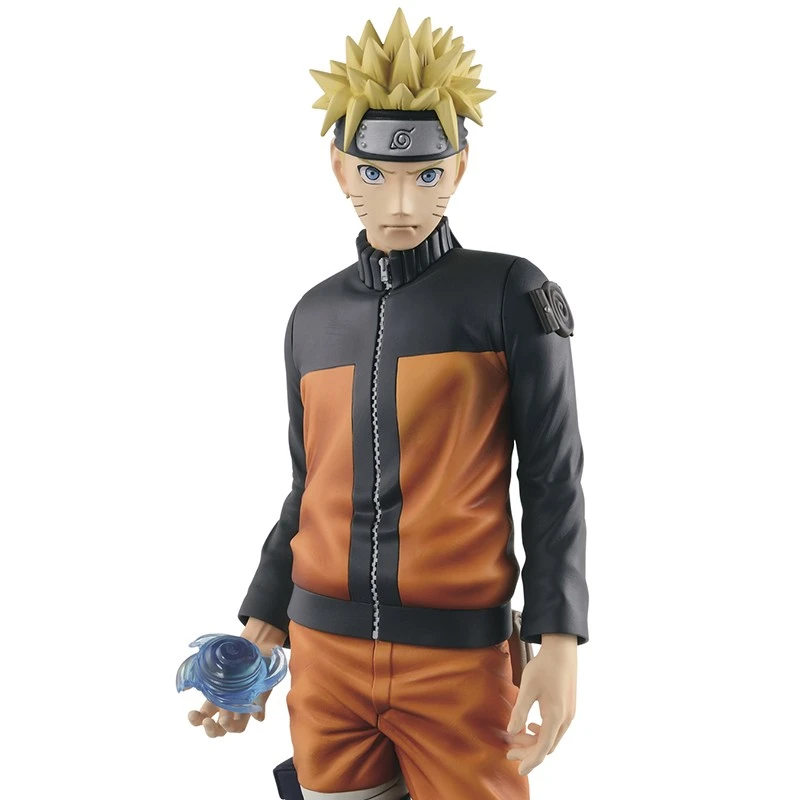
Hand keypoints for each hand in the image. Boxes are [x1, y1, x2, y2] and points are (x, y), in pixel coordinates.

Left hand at [187, 618, 286, 738]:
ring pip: (208, 717)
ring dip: (198, 720)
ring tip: (192, 714)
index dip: (231, 727)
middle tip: (206, 722)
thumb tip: (259, 719)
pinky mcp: (213, 686)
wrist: (259, 644)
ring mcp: (222, 697)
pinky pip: (202, 697)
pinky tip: (188, 689)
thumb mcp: (266, 679)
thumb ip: (262, 698)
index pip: (238, 726)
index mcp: (247, 707)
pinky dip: (194, 694)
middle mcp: (233, 706)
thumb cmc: (266, 662)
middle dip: (212, 730)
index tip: (223, 720)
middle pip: (221, 728)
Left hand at [505, 633, 576, 774]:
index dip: (530, 761)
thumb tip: (511, 732)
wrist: (562, 650)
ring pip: (552, 738)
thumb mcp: (527, 688)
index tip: (519, 770)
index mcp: (555, 717)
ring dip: (535, 742)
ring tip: (517, 738)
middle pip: (547, 746)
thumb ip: (519, 711)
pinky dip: (543, 732)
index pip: (542, 749)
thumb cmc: (543, 667)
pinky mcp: (569, 707)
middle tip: (510, 753)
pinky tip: (531, 724)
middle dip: (529, 752)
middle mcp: (565, 719)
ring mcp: (569, 714)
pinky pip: (556, 729)